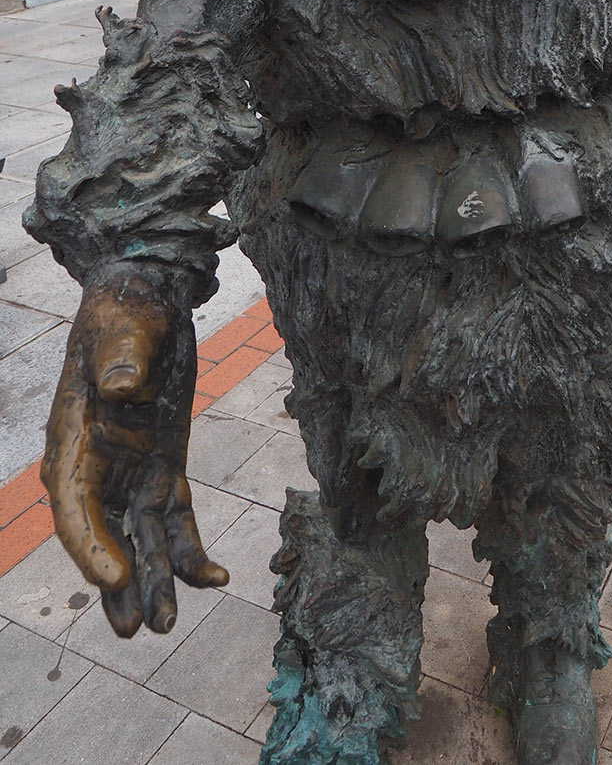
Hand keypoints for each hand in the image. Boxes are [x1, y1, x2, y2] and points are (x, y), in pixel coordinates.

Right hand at [42, 269, 227, 635]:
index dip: (93, 547)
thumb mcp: (123, 329)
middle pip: (105, 537)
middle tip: (137, 629)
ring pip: (140, 540)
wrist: (148, 300)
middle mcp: (97, 466)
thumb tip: (125, 386)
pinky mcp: (161, 468)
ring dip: (154, 581)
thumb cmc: (126, 313)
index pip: (75, 507)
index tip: (118, 578)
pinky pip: (175, 520)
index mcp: (74, 441)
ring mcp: (129, 471)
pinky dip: (191, 551)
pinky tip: (217, 578)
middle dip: (120, 584)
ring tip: (167, 624)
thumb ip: (121, 358)